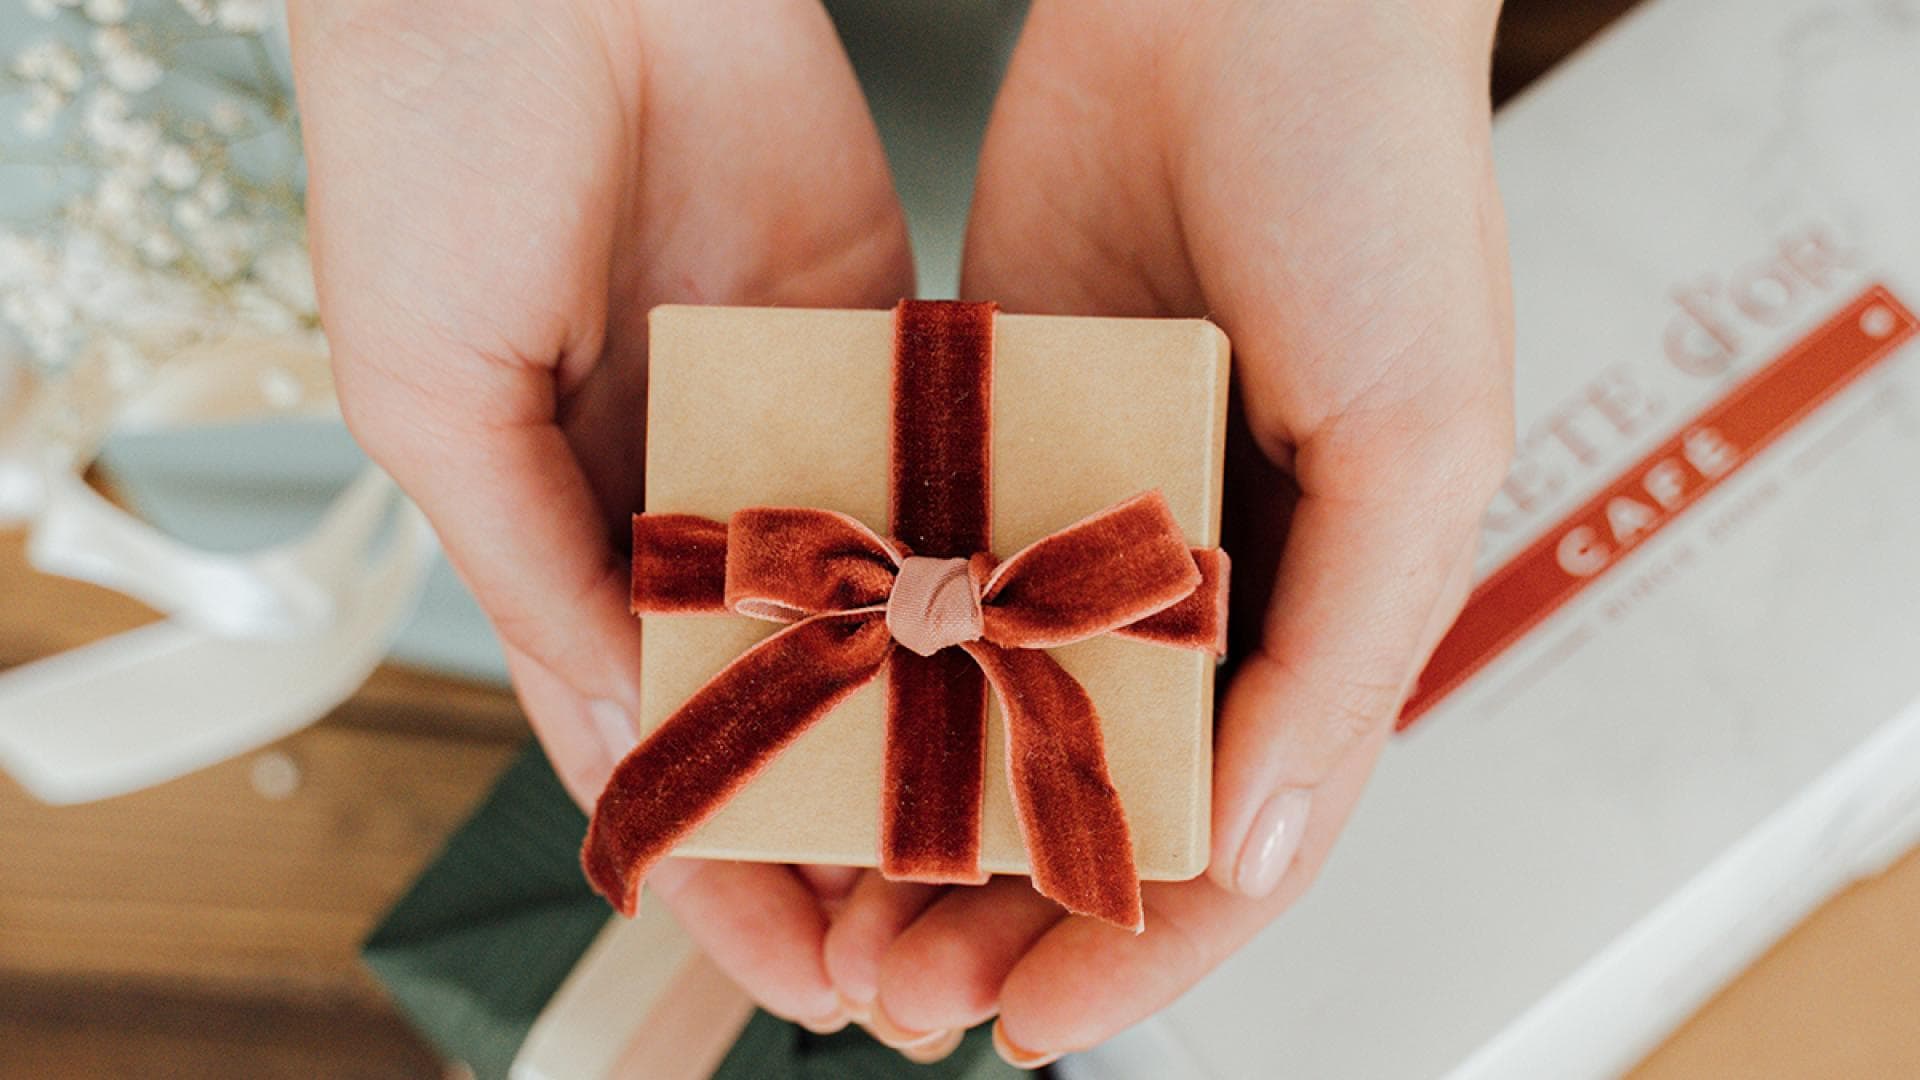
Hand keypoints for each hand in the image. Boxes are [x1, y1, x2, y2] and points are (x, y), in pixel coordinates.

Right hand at [288, 0, 910, 1030]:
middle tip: (927, 945)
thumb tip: (619, 728)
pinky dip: (990, 569)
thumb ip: (530, 561)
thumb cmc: (432, 144)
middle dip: (845, 825)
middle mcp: (690, 494)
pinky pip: (947, 470)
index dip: (712, 855)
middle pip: (785, 701)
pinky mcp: (884, 340)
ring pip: (880, 613)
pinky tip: (1046, 666)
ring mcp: (795, 424)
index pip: (646, 734)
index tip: (788, 968)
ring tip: (1005, 845)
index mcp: (560, 522)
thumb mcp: (429, 383)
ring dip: (933, 729)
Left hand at [825, 0, 1514, 1064]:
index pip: (1232, 832)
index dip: (1143, 946)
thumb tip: (1247, 852)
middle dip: (1007, 911)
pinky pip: (931, 580)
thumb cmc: (1381, 193)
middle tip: (907, 991)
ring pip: (998, 714)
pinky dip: (882, 670)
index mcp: (1324, 608)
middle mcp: (1201, 584)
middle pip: (1096, 797)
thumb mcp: (1416, 438)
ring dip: (927, 819)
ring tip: (840, 904)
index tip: (1040, 1024)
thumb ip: (1338, 657)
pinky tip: (814, 734)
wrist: (1249, 7)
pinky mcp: (994, 436)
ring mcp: (1087, 517)